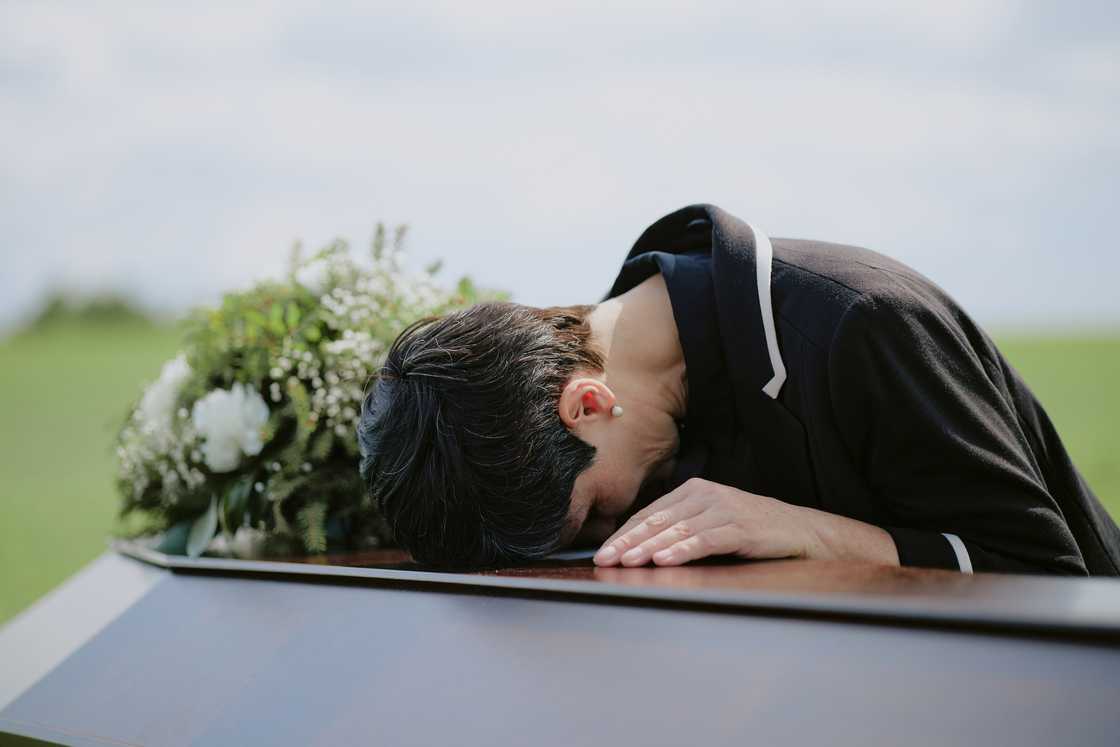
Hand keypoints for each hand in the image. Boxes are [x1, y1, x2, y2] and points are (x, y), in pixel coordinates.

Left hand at [592, 477, 813, 566]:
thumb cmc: (750, 529)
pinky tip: (665, 561)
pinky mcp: (740, 528)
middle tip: (605, 559)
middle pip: (657, 521)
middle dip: (628, 542)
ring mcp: (723, 510)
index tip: (602, 552)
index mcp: (693, 491)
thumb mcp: (711, 521)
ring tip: (627, 562)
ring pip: (677, 530)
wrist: (799, 531)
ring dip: (649, 547)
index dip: (624, 534)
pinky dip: (683, 551)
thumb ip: (681, 527)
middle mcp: (705, 495)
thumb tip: (638, 547)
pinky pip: (705, 540)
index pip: (649, 513)